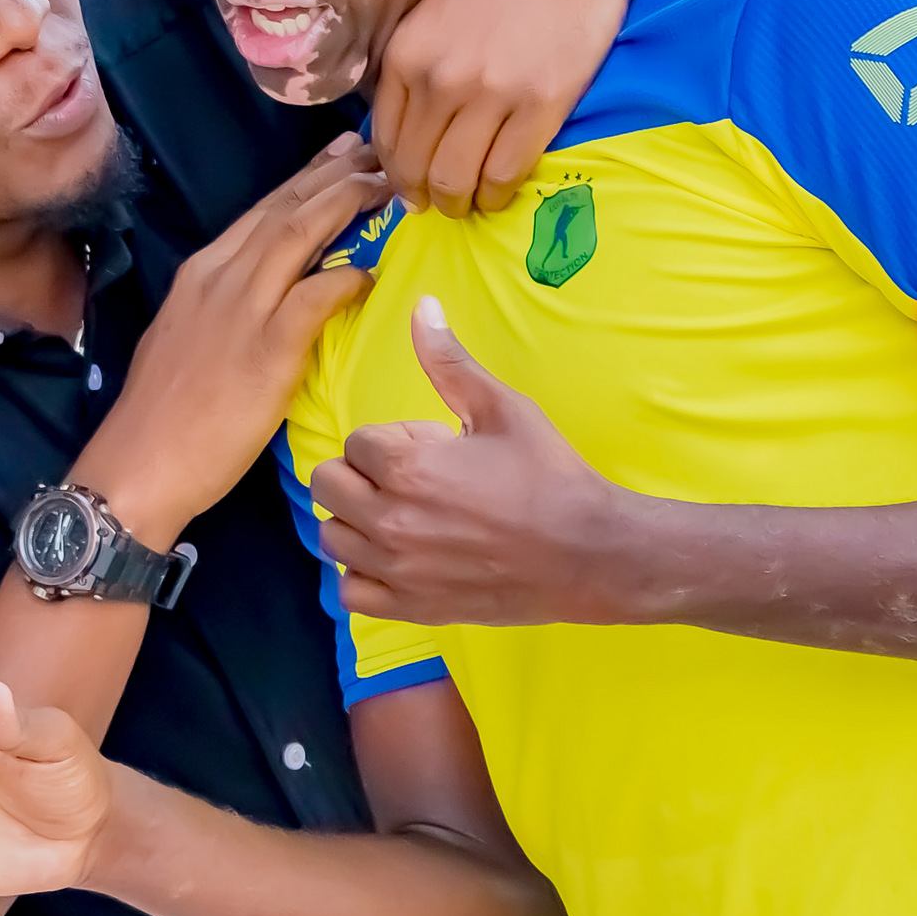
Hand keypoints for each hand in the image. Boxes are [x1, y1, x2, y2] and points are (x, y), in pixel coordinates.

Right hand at [77, 134, 387, 539]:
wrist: (140, 464)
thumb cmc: (164, 417)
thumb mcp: (186, 340)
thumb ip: (225, 311)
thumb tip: (265, 300)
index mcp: (199, 273)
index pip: (261, 212)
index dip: (305, 181)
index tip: (339, 158)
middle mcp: (218, 277)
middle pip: (284, 210)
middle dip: (333, 176)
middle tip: (374, 151)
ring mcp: (240, 310)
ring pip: (298, 236)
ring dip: (344, 206)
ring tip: (384, 187)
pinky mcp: (264, 350)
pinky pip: (314, 298)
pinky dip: (345, 279)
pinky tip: (370, 273)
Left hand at [311, 298, 639, 625]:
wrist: (588, 553)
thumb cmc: (548, 477)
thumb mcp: (502, 408)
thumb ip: (449, 362)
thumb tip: (421, 307)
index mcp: (403, 467)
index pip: (356, 442)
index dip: (391, 441)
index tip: (431, 449)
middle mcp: (387, 521)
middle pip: (328, 485)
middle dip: (361, 474)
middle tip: (407, 479)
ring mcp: (395, 570)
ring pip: (330, 537)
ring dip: (355, 522)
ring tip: (400, 516)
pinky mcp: (410, 608)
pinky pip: (350, 592)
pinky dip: (363, 575)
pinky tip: (396, 559)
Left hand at [374, 0, 631, 218]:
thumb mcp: (435, 15)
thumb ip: (415, 67)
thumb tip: (406, 133)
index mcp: (405, 55)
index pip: (384, 142)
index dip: (396, 176)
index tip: (411, 188)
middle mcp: (438, 78)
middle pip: (415, 169)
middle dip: (425, 198)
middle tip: (441, 206)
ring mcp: (489, 93)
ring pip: (455, 180)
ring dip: (461, 202)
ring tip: (473, 202)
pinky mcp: (539, 103)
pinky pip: (504, 173)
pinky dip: (498, 194)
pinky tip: (502, 190)